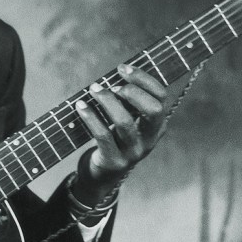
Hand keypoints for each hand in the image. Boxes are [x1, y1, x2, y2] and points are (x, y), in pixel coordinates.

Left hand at [72, 63, 168, 202]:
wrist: (103, 173)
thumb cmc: (114, 137)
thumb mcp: (127, 119)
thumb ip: (127, 100)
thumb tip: (118, 71)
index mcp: (158, 125)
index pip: (161, 96)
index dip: (143, 79)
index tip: (123, 68)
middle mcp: (150, 139)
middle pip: (153, 110)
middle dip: (133, 91)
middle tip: (113, 86)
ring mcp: (134, 152)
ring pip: (125, 122)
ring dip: (107, 101)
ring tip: (94, 90)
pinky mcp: (114, 161)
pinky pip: (103, 135)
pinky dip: (90, 117)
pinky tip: (80, 106)